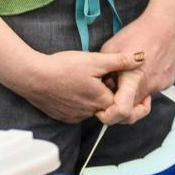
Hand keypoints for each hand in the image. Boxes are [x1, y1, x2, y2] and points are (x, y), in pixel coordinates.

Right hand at [6, 49, 143, 124]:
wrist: (32, 77)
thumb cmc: (63, 67)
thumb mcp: (95, 60)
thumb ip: (120, 61)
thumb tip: (142, 57)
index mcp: (101, 101)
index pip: (121, 99)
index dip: (121, 87)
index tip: (116, 77)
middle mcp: (90, 113)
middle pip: (105, 104)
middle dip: (105, 92)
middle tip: (97, 77)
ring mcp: (74, 116)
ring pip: (90, 108)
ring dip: (91, 97)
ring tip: (82, 80)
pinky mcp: (62, 116)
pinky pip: (76, 111)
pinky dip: (77, 101)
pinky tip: (70, 87)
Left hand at [99, 10, 174, 122]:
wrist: (165, 25)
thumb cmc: (137, 34)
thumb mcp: (110, 50)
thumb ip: (105, 73)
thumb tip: (102, 88)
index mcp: (132, 80)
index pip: (121, 112)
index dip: (109, 116)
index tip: (102, 110)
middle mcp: (148, 87)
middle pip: (130, 110)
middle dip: (119, 105)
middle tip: (112, 90)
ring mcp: (159, 86)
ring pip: (141, 100)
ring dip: (132, 93)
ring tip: (130, 74)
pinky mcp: (167, 83)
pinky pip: (151, 90)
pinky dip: (144, 85)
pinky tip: (143, 68)